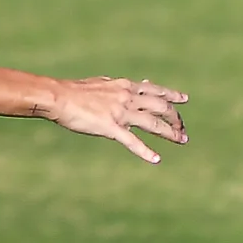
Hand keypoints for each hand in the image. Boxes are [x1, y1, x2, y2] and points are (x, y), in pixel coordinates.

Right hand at [43, 77, 188, 163]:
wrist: (58, 96)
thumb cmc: (77, 91)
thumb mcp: (104, 84)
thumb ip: (123, 87)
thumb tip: (138, 85)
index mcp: (126, 86)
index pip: (155, 90)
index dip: (172, 95)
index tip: (184, 99)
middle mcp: (127, 97)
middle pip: (161, 107)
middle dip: (175, 118)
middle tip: (183, 130)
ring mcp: (120, 112)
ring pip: (153, 123)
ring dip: (170, 133)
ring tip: (181, 140)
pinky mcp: (110, 127)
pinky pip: (132, 141)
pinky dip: (145, 151)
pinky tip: (156, 159)